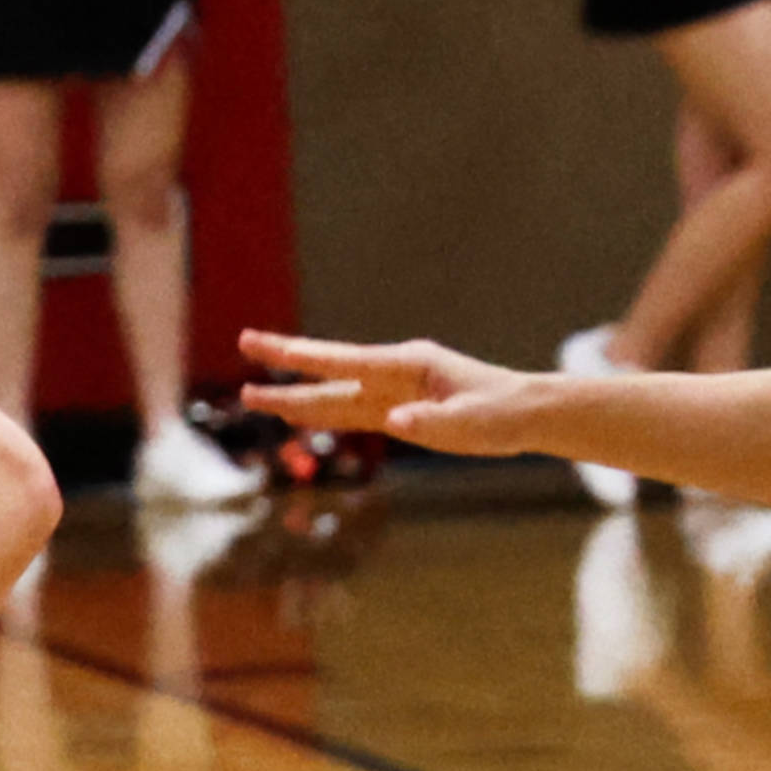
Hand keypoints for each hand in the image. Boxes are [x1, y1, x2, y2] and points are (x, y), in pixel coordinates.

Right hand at [239, 328, 541, 453]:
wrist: (526, 413)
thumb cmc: (505, 414)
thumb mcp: (475, 423)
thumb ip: (434, 423)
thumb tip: (393, 422)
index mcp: (410, 366)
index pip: (346, 361)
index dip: (305, 356)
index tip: (268, 347)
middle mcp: (395, 373)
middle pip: (331, 370)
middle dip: (287, 361)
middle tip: (244, 346)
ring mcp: (394, 391)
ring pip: (335, 394)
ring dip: (296, 394)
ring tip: (254, 393)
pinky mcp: (398, 411)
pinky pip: (351, 412)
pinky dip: (321, 412)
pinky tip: (297, 412)